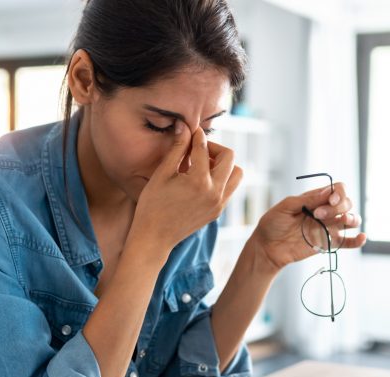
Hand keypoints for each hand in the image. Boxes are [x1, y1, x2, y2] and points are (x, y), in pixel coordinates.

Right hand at [129, 122, 243, 252]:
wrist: (154, 238)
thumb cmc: (152, 205)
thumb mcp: (162, 174)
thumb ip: (177, 149)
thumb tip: (184, 126)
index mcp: (199, 181)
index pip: (204, 148)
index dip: (196, 136)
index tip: (190, 130)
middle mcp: (215, 192)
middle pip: (229, 157)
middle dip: (214, 148)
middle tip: (197, 150)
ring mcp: (219, 204)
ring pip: (236, 173)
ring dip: (223, 164)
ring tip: (203, 165)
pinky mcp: (218, 211)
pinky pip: (230, 188)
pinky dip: (221, 179)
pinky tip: (201, 179)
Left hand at [251, 182, 365, 272]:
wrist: (267, 247)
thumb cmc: (273, 224)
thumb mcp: (286, 207)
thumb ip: (306, 199)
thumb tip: (327, 192)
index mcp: (316, 198)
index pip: (338, 190)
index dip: (339, 193)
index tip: (330, 200)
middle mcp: (326, 211)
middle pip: (346, 203)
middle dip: (338, 207)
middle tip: (318, 215)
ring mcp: (329, 227)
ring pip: (351, 219)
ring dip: (352, 218)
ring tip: (343, 221)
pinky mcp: (329, 243)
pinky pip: (348, 242)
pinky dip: (358, 240)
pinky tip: (361, 237)